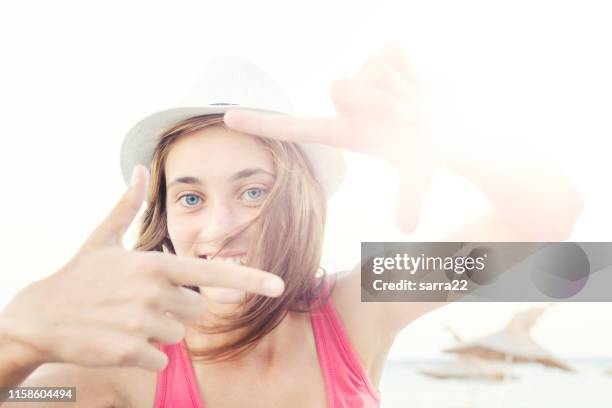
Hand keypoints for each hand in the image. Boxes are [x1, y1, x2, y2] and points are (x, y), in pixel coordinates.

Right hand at [0, 165, 284, 371]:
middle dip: (177, 309)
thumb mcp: (102, 239)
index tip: (279, 286)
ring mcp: (142, 324)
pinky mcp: (130, 352)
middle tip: (141, 302)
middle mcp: (154, 293)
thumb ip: (127, 206)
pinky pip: (161, 359)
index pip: (212, 273)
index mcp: (154, 264)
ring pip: (178, 335)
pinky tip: (119, 339)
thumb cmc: (77, 276)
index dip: (248, 279)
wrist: (39, 318)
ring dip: (159, 331)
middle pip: (196, 310)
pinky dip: (145, 354)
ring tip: (126, 319)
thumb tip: (138, 169)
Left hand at [224, 46, 443, 231]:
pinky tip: (417, 80)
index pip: (295, 127)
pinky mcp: (382, 53)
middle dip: (381, 103)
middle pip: (342, 89)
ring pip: (372, 74)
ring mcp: (363, 75)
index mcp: (345, 131)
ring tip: (416, 101)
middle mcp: (348, 102)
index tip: (227, 119)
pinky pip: (391, 55)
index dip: (262, 124)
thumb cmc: (430, 148)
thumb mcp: (418, 174)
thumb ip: (409, 198)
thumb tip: (408, 230)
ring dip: (403, 91)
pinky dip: (413, 70)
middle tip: (411, 118)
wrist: (456, 120)